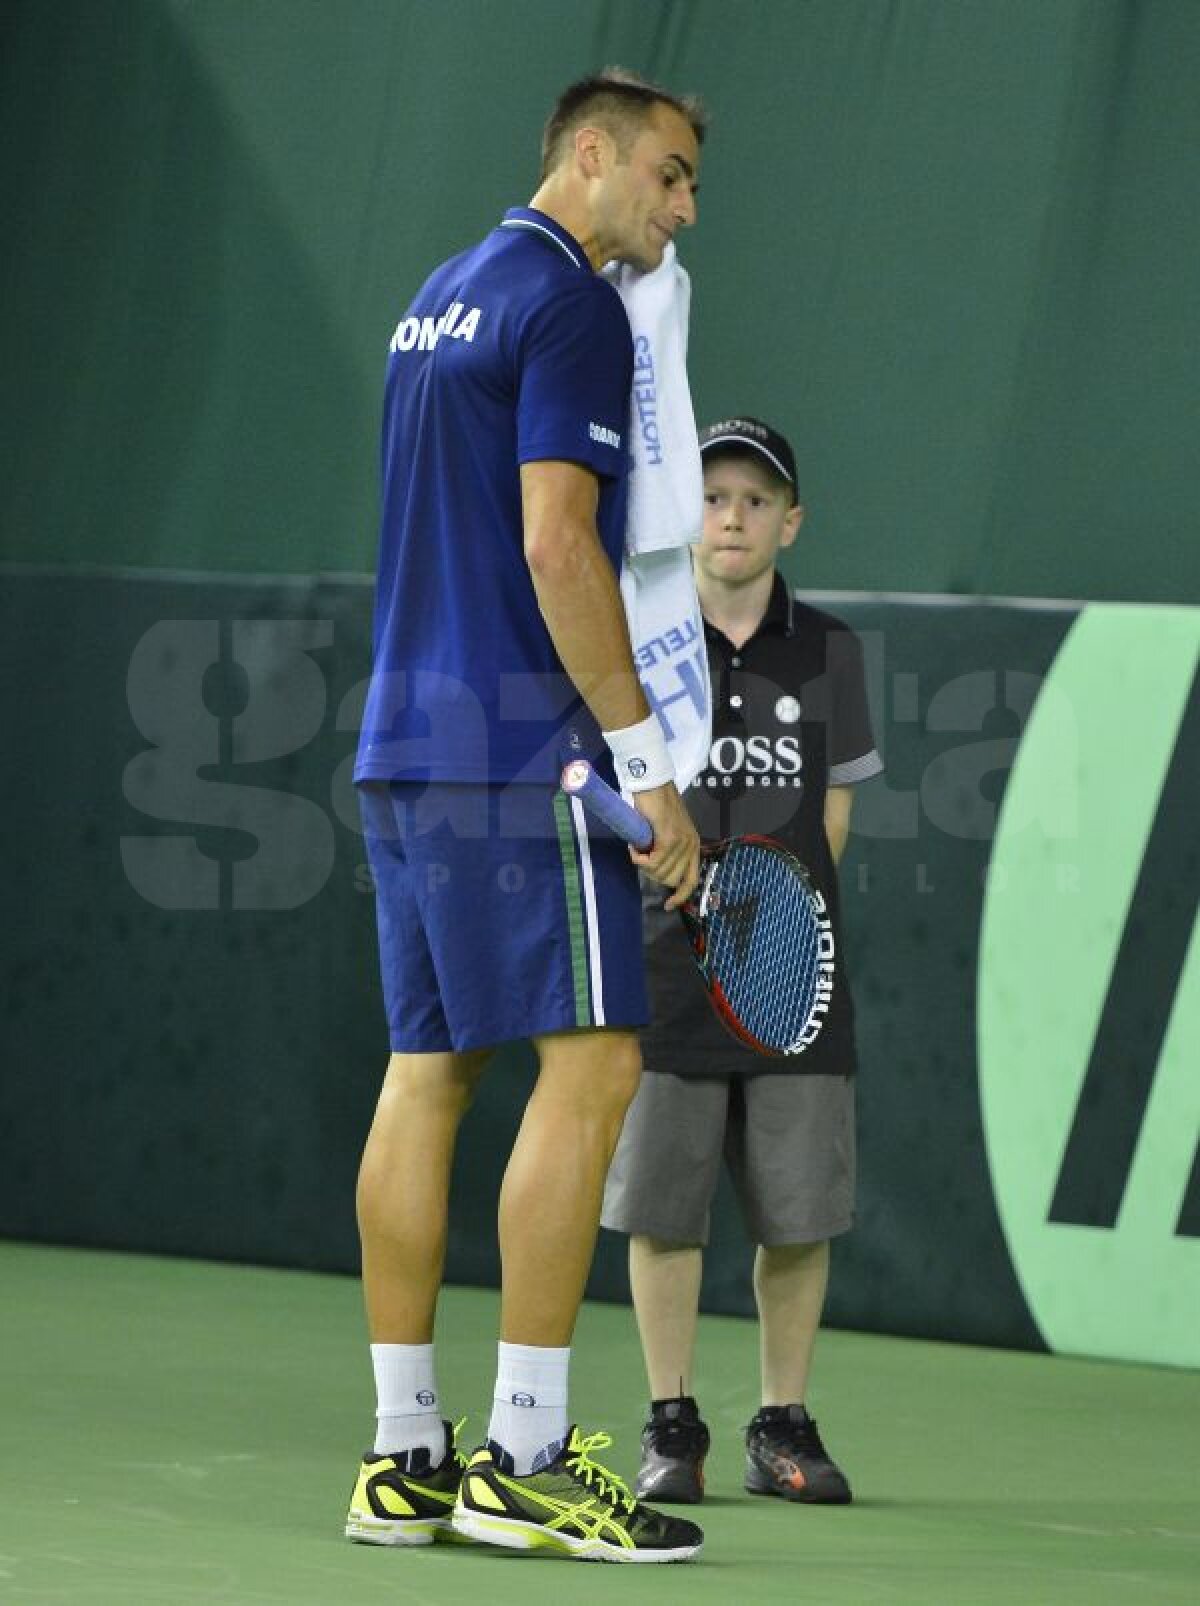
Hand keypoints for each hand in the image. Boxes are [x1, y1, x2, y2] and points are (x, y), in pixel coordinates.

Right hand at [628, 783, 700, 910]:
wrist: (653, 785)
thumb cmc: (656, 805)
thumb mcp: (666, 831)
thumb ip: (666, 849)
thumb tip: (656, 869)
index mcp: (693, 846)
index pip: (691, 880)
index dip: (680, 896)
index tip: (668, 905)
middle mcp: (691, 846)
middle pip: (670, 879)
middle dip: (652, 874)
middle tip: (641, 858)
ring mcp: (682, 843)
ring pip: (659, 872)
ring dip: (643, 864)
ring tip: (637, 848)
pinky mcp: (669, 838)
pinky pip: (653, 862)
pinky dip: (639, 858)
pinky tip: (634, 846)